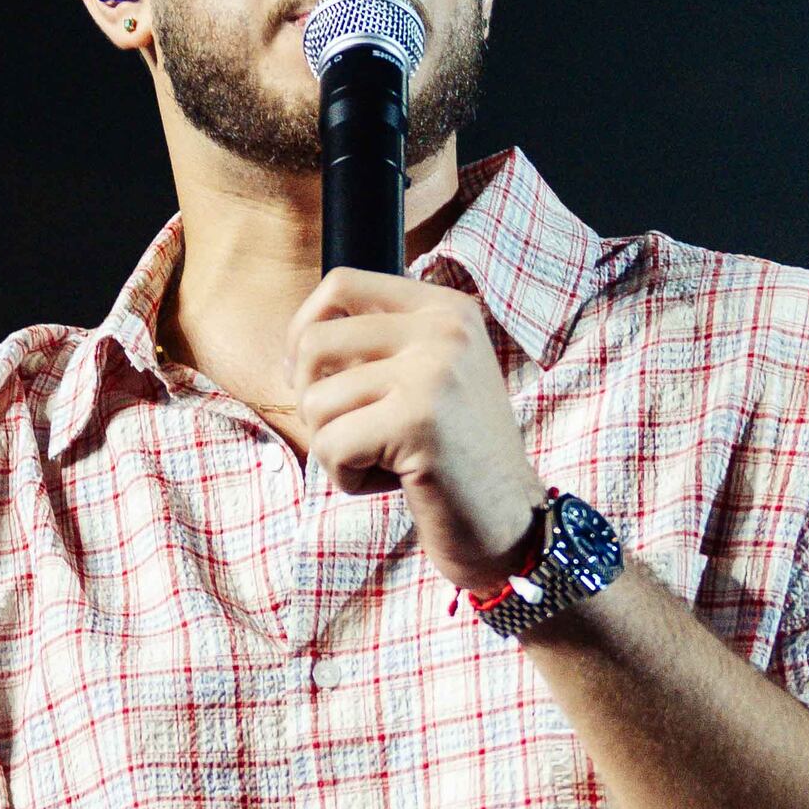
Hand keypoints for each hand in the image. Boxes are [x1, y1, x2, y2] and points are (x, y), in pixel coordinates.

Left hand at [284, 270, 540, 586]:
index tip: (311, 376)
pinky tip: (393, 483)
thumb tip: (296, 340)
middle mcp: (444, 330)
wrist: (512, 523)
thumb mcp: (431, 377)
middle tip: (353, 433)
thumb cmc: (456, 456)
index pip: (342, 285)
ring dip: (335, 446)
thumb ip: (381, 346)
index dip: (305, 329)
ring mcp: (433, 373)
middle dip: (314, 400)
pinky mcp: (416, 423)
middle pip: (315, 343)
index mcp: (447, 309)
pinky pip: (330, 446)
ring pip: (316, 401)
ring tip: (386, 461)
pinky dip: (346, 477)